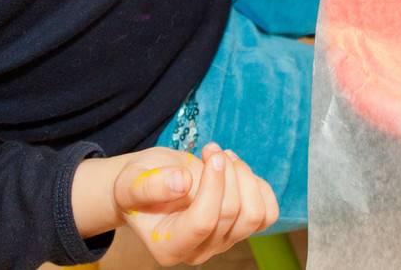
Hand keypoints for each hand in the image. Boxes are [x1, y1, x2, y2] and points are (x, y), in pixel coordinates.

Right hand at [74, 144, 279, 265]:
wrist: (151, 184)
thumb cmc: (138, 183)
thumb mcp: (132, 181)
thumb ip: (150, 186)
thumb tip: (182, 183)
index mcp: (170, 247)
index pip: (202, 223)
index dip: (213, 186)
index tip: (211, 154)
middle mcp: (199, 251)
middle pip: (232, 214)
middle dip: (228, 173)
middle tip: (211, 149)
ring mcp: (223, 242)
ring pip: (255, 214)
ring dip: (244, 177)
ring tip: (223, 155)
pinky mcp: (241, 229)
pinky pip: (268, 213)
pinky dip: (258, 186)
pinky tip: (236, 169)